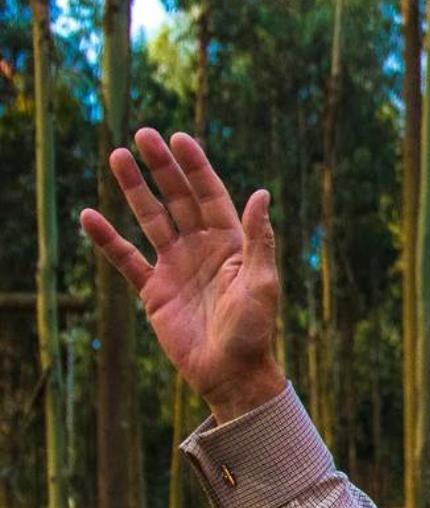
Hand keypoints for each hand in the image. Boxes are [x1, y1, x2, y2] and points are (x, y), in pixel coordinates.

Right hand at [81, 130, 286, 423]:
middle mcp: (203, 248)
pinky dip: (108, 239)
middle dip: (161, 168)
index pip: (211, 195)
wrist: (230, 372)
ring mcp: (176, 266)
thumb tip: (260, 193)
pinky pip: (126, 258)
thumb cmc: (254, 330)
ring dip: (135, 190)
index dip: (195, 167)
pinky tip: (90, 216)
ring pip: (152, 219)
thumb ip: (258, 239)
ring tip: (117, 157)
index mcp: (231, 243)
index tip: (179, 138)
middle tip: (142, 135)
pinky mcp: (154, 290)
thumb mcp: (262, 282)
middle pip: (179, 199)